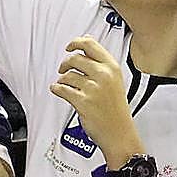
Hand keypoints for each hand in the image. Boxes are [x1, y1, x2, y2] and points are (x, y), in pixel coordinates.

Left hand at [50, 37, 140, 165]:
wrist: (119, 133)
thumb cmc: (116, 110)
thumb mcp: (115, 81)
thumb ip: (101, 63)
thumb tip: (86, 44)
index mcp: (112, 68)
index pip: (90, 44)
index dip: (76, 42)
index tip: (70, 45)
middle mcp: (104, 76)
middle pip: (76, 58)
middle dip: (65, 63)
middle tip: (63, 68)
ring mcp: (93, 88)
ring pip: (68, 75)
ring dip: (62, 79)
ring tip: (63, 84)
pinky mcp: (83, 101)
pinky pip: (62, 89)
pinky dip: (57, 89)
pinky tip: (58, 90)